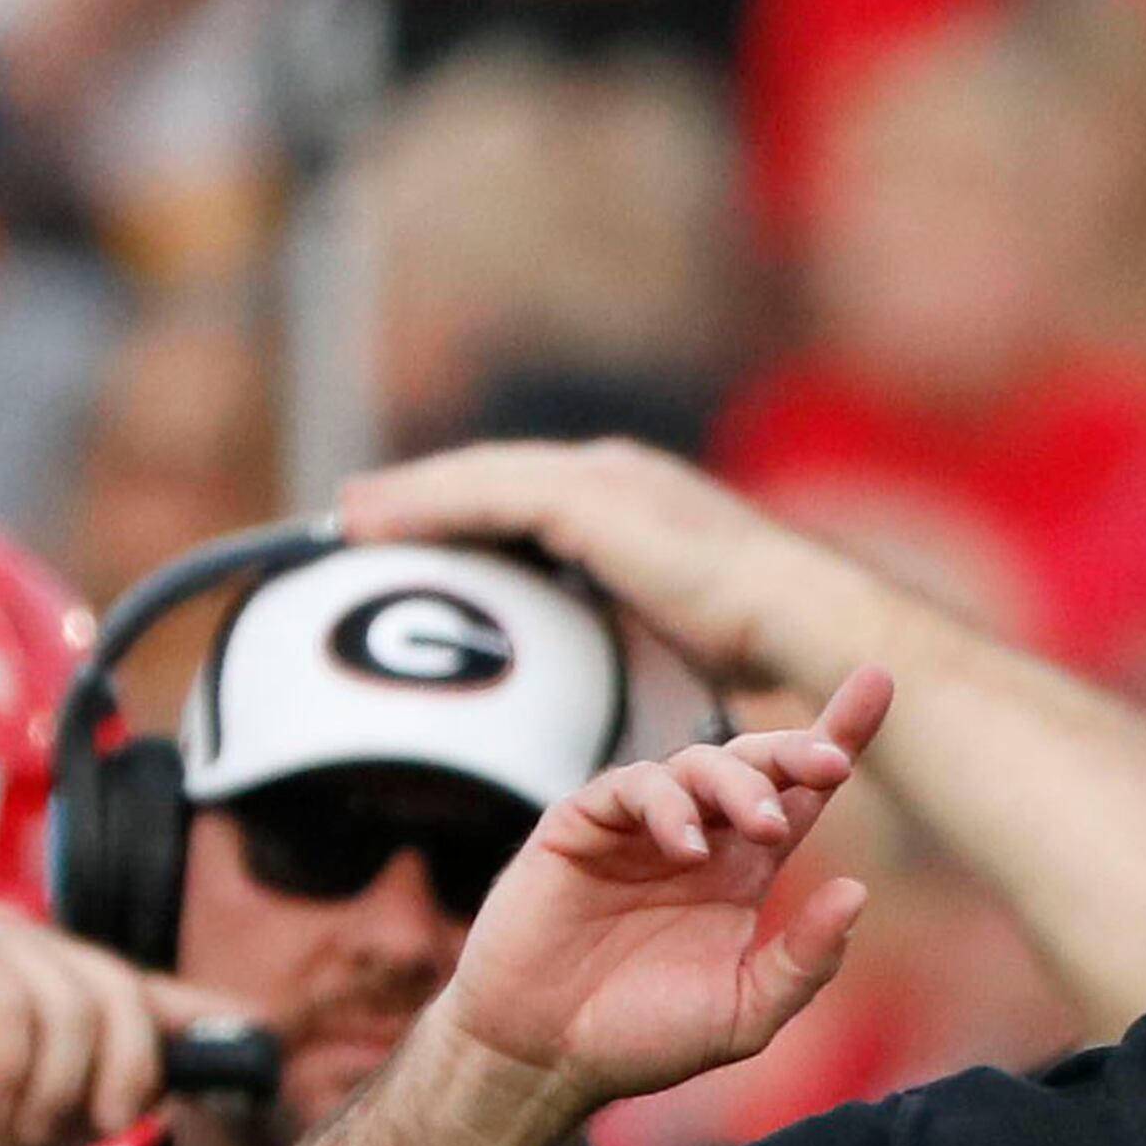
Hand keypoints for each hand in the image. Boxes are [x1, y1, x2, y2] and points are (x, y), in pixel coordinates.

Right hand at [0, 913, 239, 1145]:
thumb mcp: (53, 1115)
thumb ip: (116, 1091)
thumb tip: (198, 1077)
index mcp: (74, 989)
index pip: (159, 994)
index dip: (212, 1016)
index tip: (268, 1044)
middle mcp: (45, 953)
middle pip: (127, 996)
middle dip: (127, 1071)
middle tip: (102, 1124)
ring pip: (74, 1005)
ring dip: (55, 1084)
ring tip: (21, 1123)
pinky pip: (12, 1005)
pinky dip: (10, 1065)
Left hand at [335, 439, 876, 709]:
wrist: (795, 614)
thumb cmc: (762, 641)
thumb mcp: (683, 632)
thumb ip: (639, 633)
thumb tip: (613, 675)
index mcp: (637, 497)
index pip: (536, 494)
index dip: (475, 507)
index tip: (425, 526)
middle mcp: (612, 470)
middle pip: (494, 474)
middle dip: (427, 489)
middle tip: (361, 509)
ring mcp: (598, 478)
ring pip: (477, 478)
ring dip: (409, 495)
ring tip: (350, 514)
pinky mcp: (582, 502)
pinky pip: (479, 499)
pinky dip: (423, 507)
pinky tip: (373, 523)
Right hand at [431, 667, 886, 1105]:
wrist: (543, 1058)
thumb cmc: (640, 1039)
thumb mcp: (745, 1013)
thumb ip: (804, 961)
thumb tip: (856, 890)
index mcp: (743, 872)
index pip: (799, 792)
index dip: (839, 734)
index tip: (878, 680)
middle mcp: (699, 838)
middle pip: (754, 763)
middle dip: (796, 751)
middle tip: (832, 766)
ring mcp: (637, 827)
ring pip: (696, 766)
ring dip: (739, 784)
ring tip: (763, 827)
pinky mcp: (580, 825)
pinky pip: (630, 789)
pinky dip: (666, 807)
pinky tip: (687, 847)